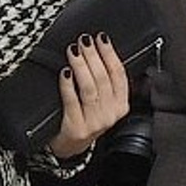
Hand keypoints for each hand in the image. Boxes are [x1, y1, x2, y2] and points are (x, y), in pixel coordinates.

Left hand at [48, 32, 130, 158]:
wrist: (70, 147)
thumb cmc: (86, 118)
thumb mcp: (104, 103)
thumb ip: (106, 82)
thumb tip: (101, 50)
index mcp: (121, 105)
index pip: (119, 75)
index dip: (111, 54)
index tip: (101, 38)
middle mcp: (110, 114)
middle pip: (103, 79)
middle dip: (94, 56)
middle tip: (84, 40)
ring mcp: (94, 122)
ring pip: (89, 88)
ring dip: (81, 66)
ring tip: (73, 50)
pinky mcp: (76, 127)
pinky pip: (71, 101)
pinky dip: (68, 85)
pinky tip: (65, 72)